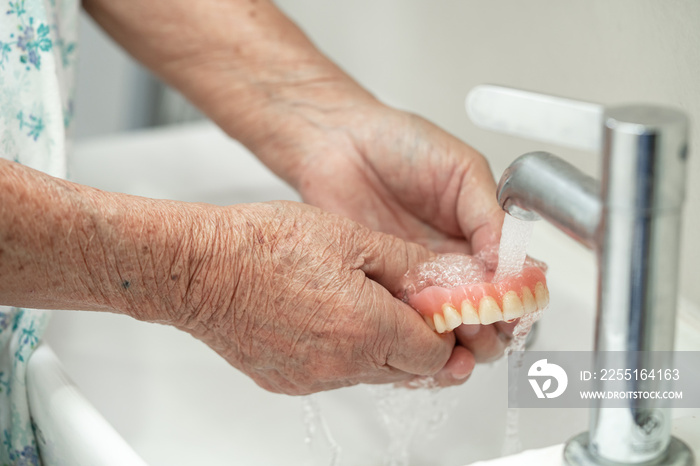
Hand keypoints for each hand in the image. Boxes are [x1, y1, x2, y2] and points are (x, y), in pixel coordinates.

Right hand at [171, 201, 465, 394]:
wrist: (201, 269)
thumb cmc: (264, 246)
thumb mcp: (349, 237)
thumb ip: (404, 263)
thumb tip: (436, 280)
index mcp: (367, 327)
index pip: (434, 355)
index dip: (442, 332)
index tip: (436, 312)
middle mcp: (343, 364)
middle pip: (408, 372)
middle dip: (416, 343)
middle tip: (405, 308)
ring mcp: (314, 379)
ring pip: (372, 375)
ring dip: (380, 348)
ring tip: (359, 305)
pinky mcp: (289, 383)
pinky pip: (334, 376)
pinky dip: (343, 354)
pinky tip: (326, 318)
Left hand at [253, 99, 510, 373]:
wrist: (338, 143)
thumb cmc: (399, 143)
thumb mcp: (460, 169)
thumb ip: (488, 214)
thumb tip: (510, 261)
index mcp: (477, 235)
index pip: (508, 281)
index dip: (513, 301)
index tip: (510, 309)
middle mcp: (450, 263)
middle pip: (482, 314)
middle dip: (489, 329)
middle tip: (480, 328)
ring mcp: (415, 278)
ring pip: (445, 326)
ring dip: (455, 341)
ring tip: (453, 338)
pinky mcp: (381, 286)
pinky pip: (403, 322)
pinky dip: (415, 338)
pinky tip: (420, 339)